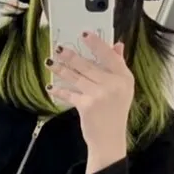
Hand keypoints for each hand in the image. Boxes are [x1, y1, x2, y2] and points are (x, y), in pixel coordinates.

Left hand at [48, 33, 133, 173]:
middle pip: (88, 65)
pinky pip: (69, 93)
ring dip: (60, 69)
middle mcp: (113, 84)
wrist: (110, 139)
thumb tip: (117, 45)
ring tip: (50, 62)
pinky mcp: (87, 105)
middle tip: (59, 48)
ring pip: (76, 76)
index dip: (96, 43)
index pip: (109, 56)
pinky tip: (51, 87)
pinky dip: (59, 91)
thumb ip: (118, 66)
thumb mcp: (123, 89)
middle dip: (71, 56)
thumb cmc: (115, 112)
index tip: (84, 33)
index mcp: (124, 78)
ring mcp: (100, 95)